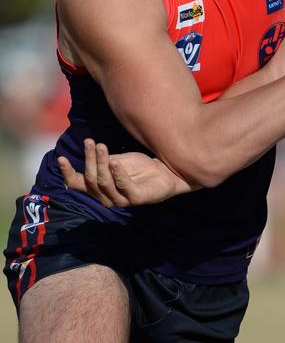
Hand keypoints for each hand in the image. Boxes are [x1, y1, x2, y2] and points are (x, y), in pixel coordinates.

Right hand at [58, 139, 192, 207]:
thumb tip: (88, 146)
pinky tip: (115, 162)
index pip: (77, 183)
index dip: (67, 172)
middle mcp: (106, 197)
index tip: (61, 158)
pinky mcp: (137, 199)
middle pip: (90, 179)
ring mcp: (121, 200)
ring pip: (104, 182)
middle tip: (91, 142)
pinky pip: (124, 186)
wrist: (166, 172)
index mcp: (98, 188)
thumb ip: (102, 159)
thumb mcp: (117, 160)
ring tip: (102, 146)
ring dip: (101, 163)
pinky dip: (118, 173)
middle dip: (89, 160)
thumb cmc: (139, 167)